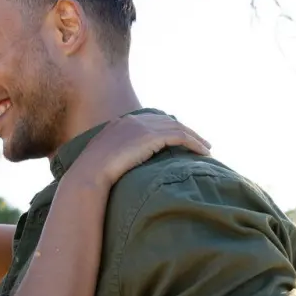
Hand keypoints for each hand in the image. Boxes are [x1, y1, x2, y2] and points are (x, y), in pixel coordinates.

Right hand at [73, 113, 209, 187]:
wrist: (88, 174)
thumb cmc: (91, 176)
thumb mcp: (101, 161)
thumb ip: (114, 157)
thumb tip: (119, 168)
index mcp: (121, 122)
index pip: (152, 120)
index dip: (168, 128)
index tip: (179, 139)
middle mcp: (133, 120)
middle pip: (168, 121)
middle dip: (185, 131)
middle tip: (200, 142)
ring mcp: (142, 127)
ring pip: (178, 127)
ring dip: (195, 138)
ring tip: (207, 149)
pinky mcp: (151, 137)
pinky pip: (181, 136)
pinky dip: (194, 143)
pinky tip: (204, 153)